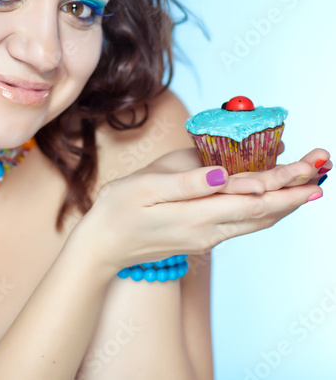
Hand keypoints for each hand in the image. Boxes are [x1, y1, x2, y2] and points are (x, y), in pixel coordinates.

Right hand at [78, 146, 327, 273]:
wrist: (104, 246)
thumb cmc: (118, 211)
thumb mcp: (145, 188)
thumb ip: (187, 182)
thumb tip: (225, 174)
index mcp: (196, 216)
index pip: (253, 201)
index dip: (286, 186)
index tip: (312, 171)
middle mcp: (208, 232)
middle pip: (263, 213)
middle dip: (295, 194)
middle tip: (321, 173)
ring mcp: (205, 238)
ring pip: (255, 222)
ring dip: (284, 204)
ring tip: (305, 187)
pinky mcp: (200, 237)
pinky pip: (242, 225)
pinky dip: (263, 211)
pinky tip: (268, 201)